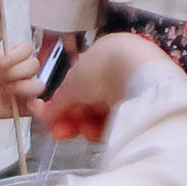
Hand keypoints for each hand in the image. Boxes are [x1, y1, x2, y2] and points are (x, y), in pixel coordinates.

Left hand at [0, 27, 44, 123]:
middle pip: (34, 66)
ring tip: (6, 91)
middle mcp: (21, 72)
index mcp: (14, 56)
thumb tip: (1, 22)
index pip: (28, 50)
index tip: (1, 62)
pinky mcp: (21, 107)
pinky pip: (36, 108)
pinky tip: (27, 104)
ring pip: (38, 86)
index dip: (16, 56)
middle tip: (1, 78)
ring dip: (24, 88)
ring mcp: (22, 89)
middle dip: (17, 72)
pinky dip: (36, 107)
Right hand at [41, 32, 172, 141]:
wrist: (140, 74)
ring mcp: (132, 88)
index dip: (64, 102)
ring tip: (76, 131)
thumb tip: (45, 113)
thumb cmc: (104, 67)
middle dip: (71, 118)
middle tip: (59, 131)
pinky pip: (116, 122)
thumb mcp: (71, 84)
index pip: (80, 82)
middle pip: (90, 100)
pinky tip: (91, 132)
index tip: (51, 118)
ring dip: (84, 125)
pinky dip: (101, 129)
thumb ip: (56, 102)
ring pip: (102, 114)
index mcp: (104, 54)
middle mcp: (119, 69)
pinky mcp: (142, 108)